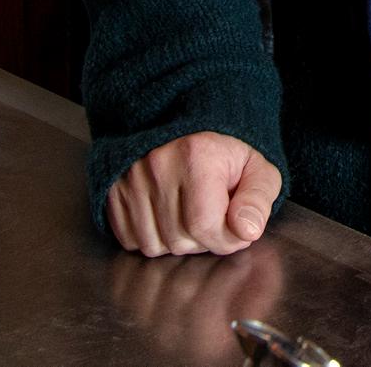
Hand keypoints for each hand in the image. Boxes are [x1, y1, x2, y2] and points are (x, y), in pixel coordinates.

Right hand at [105, 132, 281, 257]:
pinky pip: (130, 240)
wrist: (188, 124)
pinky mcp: (113, 189)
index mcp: (197, 155)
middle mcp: (156, 165)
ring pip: (154, 246)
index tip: (234, 224)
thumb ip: (257, 201)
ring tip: (189, 210)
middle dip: (203, 238)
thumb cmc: (226, 152)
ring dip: (176, 239)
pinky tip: (167, 213)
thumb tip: (247, 230)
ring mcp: (130, 178)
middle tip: (212, 210)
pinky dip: (152, 235)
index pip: (205, 226)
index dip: (226, 237)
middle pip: (180, 240)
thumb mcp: (257, 169)